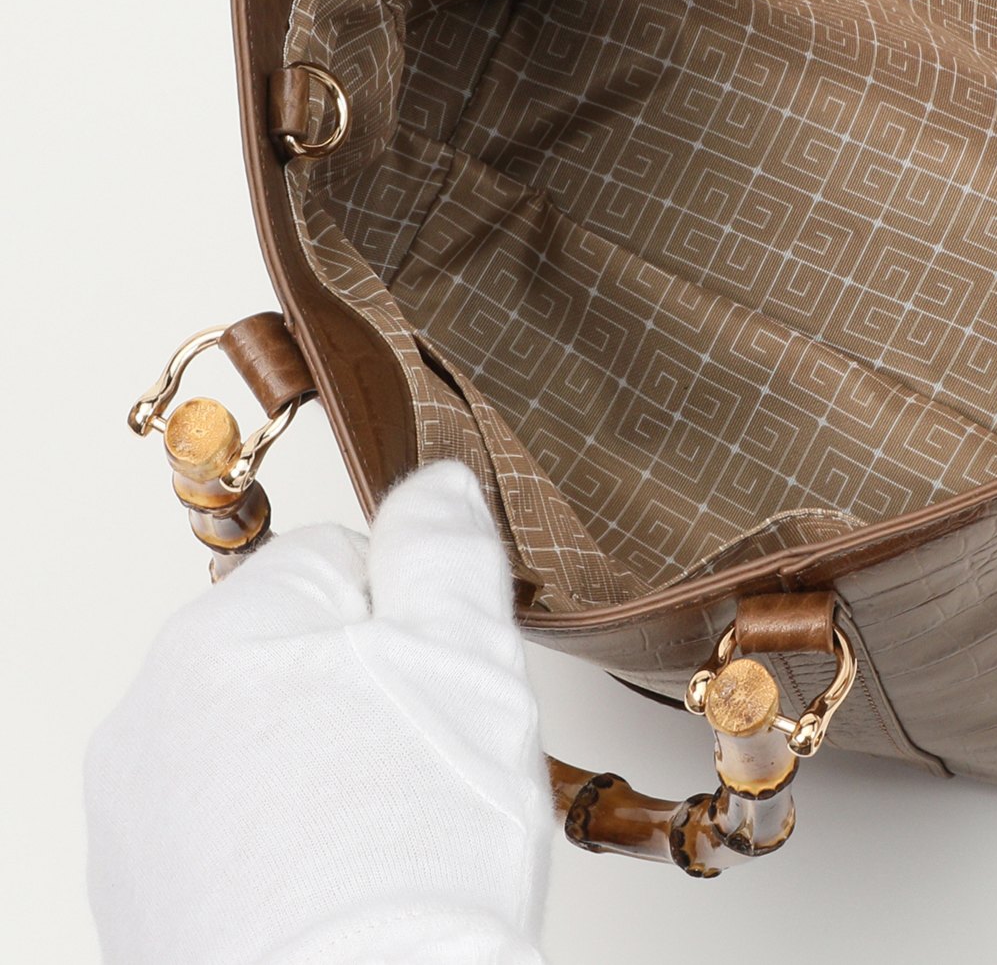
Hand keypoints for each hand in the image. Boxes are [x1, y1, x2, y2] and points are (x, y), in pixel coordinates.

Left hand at [85, 462, 549, 964]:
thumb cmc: (412, 860)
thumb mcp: (467, 656)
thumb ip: (446, 548)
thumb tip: (436, 483)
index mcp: (221, 631)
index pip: (339, 558)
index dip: (416, 617)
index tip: (442, 688)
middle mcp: (150, 716)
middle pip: (298, 650)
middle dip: (368, 689)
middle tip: (421, 769)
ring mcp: (136, 820)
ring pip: (269, 741)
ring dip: (328, 767)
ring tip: (383, 841)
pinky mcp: (143, 907)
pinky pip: (235, 831)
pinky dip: (287, 847)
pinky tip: (340, 891)